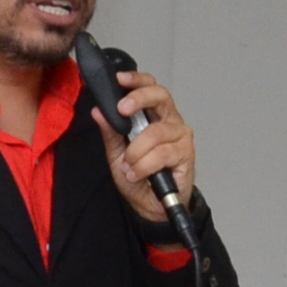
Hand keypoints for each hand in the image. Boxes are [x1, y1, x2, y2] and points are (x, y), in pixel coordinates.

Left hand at [91, 68, 196, 224]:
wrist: (151, 206)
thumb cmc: (138, 177)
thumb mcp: (116, 154)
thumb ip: (110, 132)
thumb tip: (99, 111)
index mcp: (153, 115)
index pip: (149, 87)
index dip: (136, 80)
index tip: (119, 79)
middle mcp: (169, 120)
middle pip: (161, 96)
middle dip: (139, 99)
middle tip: (122, 109)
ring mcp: (180, 136)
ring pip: (155, 132)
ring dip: (136, 152)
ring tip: (128, 167)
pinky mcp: (187, 154)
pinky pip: (162, 154)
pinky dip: (145, 165)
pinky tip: (136, 174)